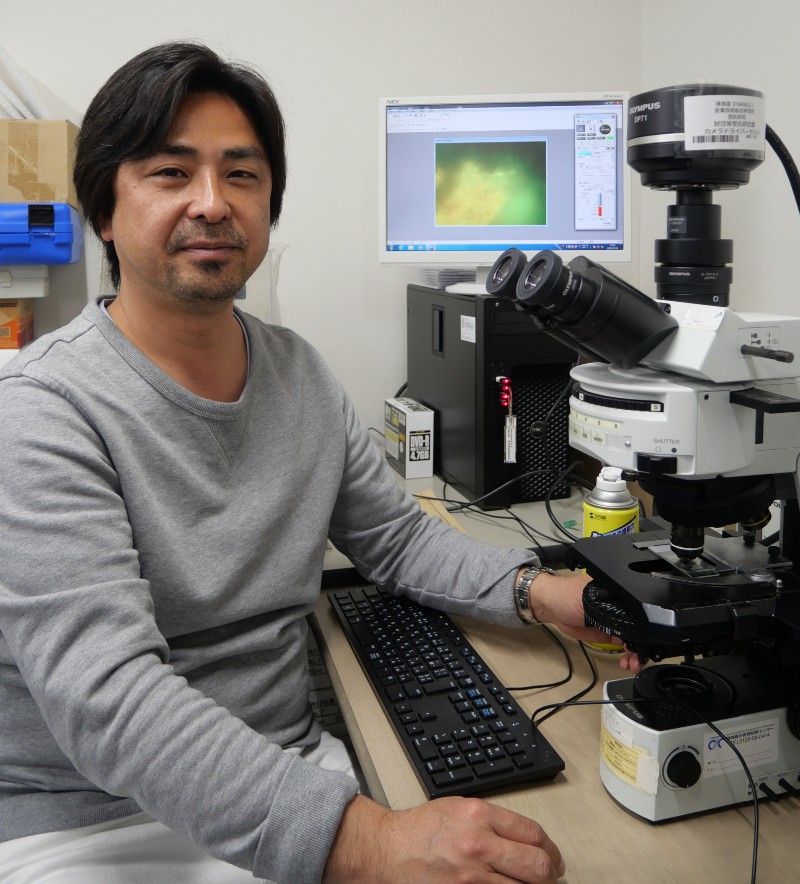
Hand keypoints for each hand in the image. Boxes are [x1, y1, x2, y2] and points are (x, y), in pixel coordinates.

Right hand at [324, 794, 564, 882]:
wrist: (386, 852)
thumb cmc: (419, 830)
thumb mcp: (458, 808)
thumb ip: (492, 821)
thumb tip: (526, 839)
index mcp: (479, 815)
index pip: (533, 834)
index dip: (550, 849)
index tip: (552, 857)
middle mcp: (479, 845)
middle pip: (537, 865)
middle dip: (550, 873)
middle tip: (551, 876)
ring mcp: (472, 878)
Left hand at [526, 570, 638, 670]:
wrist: (550, 606)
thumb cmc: (568, 595)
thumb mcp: (589, 602)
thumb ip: (608, 614)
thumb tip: (626, 628)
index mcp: (620, 594)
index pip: (640, 613)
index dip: (645, 630)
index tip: (647, 645)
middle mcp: (621, 608)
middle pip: (639, 628)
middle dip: (641, 647)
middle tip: (638, 661)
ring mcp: (615, 621)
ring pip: (632, 639)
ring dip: (635, 654)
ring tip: (631, 664)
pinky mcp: (607, 633)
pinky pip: (622, 645)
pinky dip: (627, 654)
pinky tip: (626, 661)